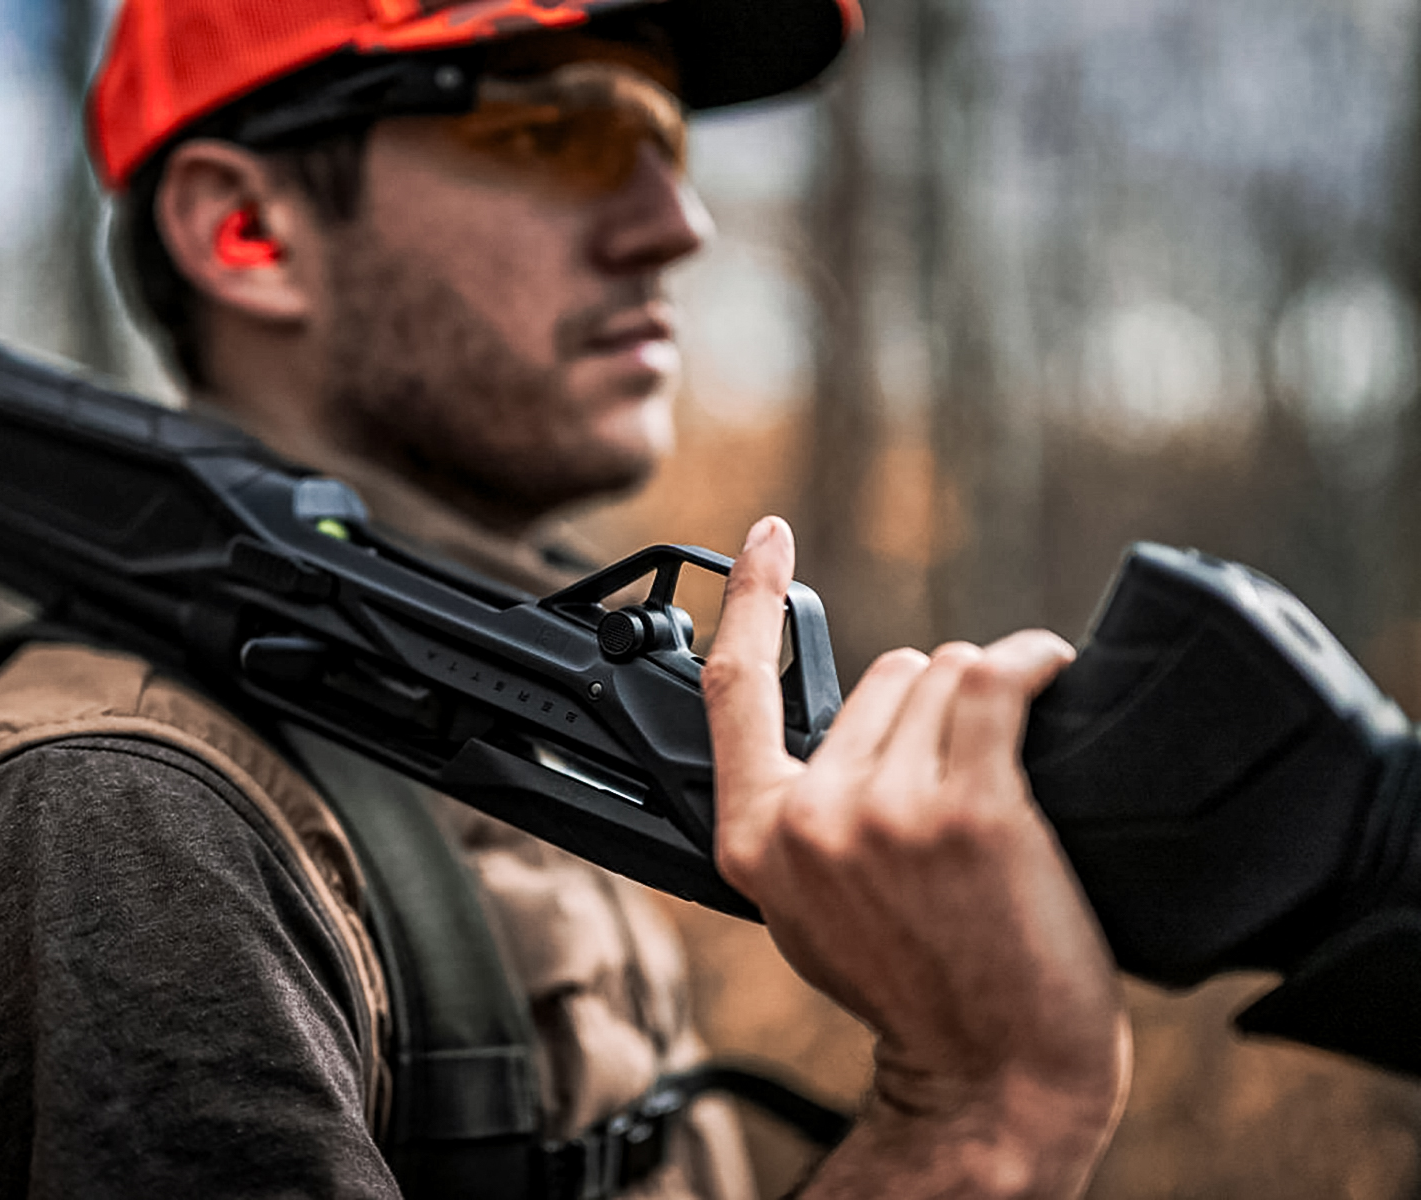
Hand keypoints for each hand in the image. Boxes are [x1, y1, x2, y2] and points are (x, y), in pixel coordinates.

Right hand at [703, 517, 1129, 1198]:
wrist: (992, 1075)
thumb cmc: (916, 990)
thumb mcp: (810, 910)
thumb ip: (800, 816)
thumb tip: (845, 730)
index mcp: (754, 842)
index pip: (734, 689)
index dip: (751, 599)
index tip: (767, 539)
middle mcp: (811, 819)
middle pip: (877, 676)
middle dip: (927, 712)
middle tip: (959, 789)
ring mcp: (887, 811)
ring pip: (942, 677)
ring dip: (984, 699)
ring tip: (1004, 773)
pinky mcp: (972, 808)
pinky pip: (997, 683)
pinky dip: (1032, 665)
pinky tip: (1050, 678)